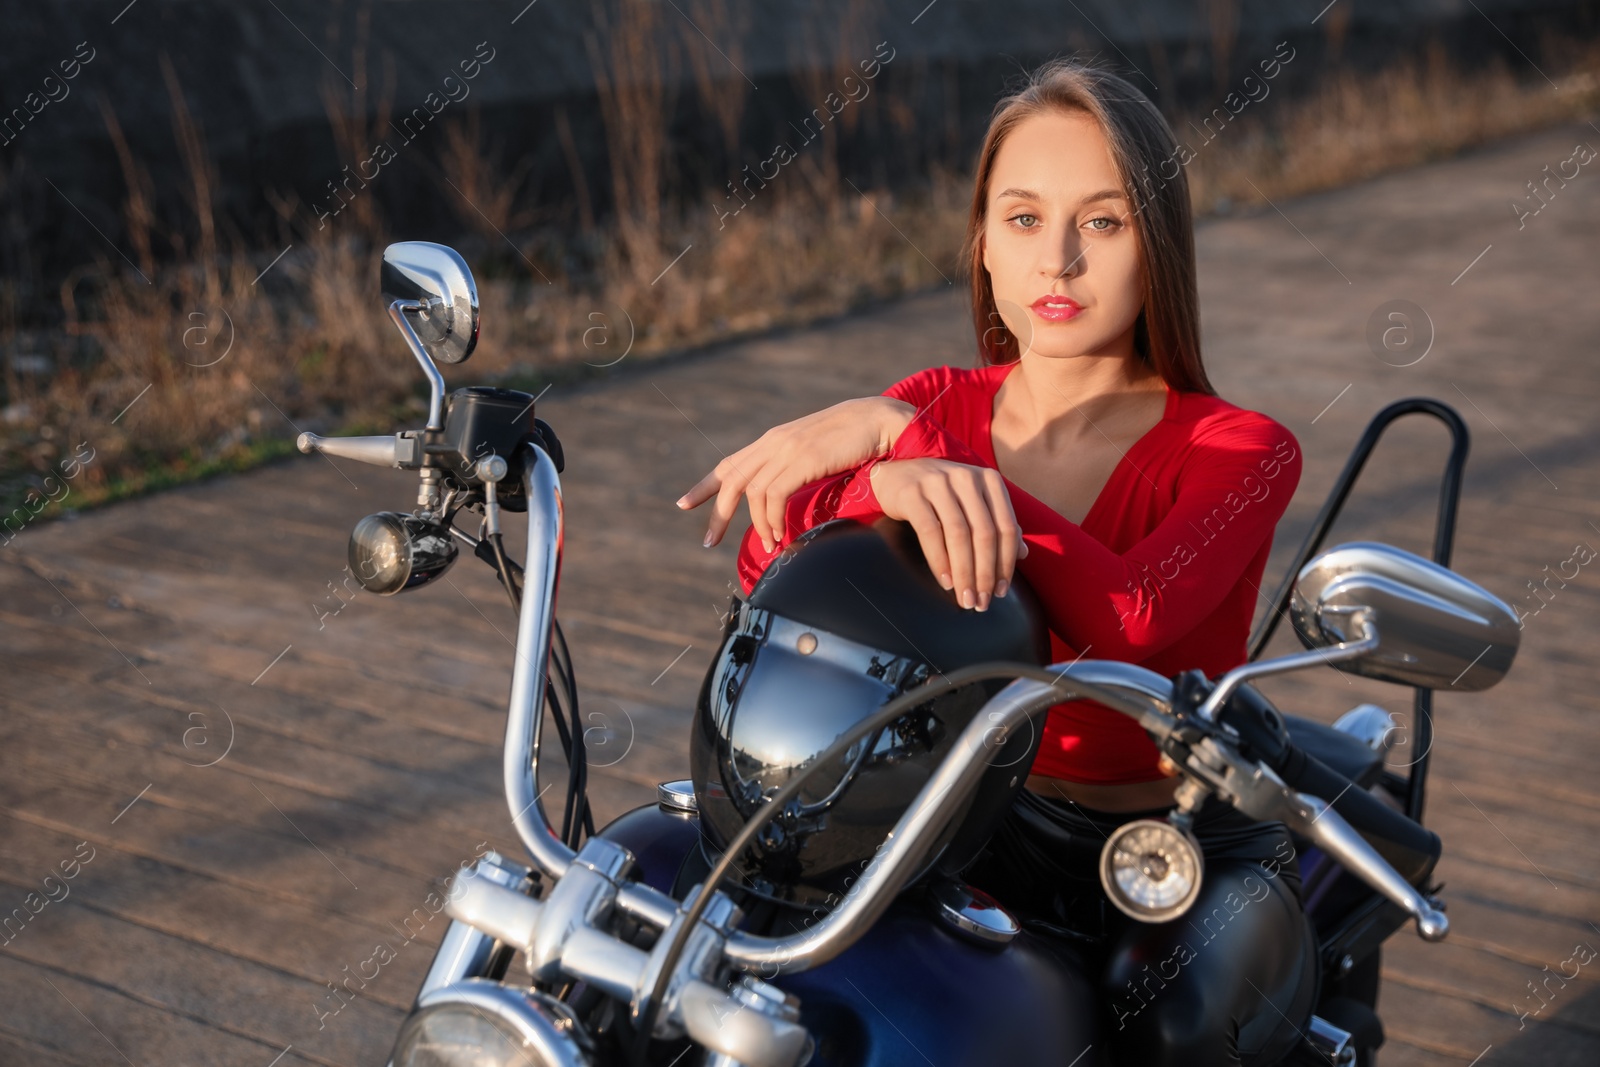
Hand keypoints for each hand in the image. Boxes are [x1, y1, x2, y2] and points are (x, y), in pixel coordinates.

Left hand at [676, 395, 916, 550]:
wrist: (880, 421)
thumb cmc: (855, 441)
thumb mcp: (816, 454)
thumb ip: (796, 468)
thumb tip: (783, 498)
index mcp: (774, 440)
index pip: (730, 464)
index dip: (705, 485)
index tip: (684, 504)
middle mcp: (775, 442)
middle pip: (731, 479)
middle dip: (716, 513)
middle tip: (708, 542)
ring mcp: (787, 448)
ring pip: (753, 493)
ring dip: (758, 525)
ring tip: (771, 544)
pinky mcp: (803, 459)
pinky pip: (773, 495)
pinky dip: (772, 520)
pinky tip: (781, 535)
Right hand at [868, 457, 1027, 610]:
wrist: (898, 471)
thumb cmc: (942, 493)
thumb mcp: (974, 501)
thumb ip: (998, 522)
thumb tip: (1023, 554)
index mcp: (989, 480)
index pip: (1006, 527)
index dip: (1006, 563)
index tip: (1000, 592)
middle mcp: (967, 477)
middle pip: (984, 533)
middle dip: (985, 573)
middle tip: (981, 603)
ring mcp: (938, 483)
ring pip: (959, 534)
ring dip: (964, 572)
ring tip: (965, 598)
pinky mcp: (912, 493)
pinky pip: (930, 531)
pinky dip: (939, 560)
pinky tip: (945, 581)